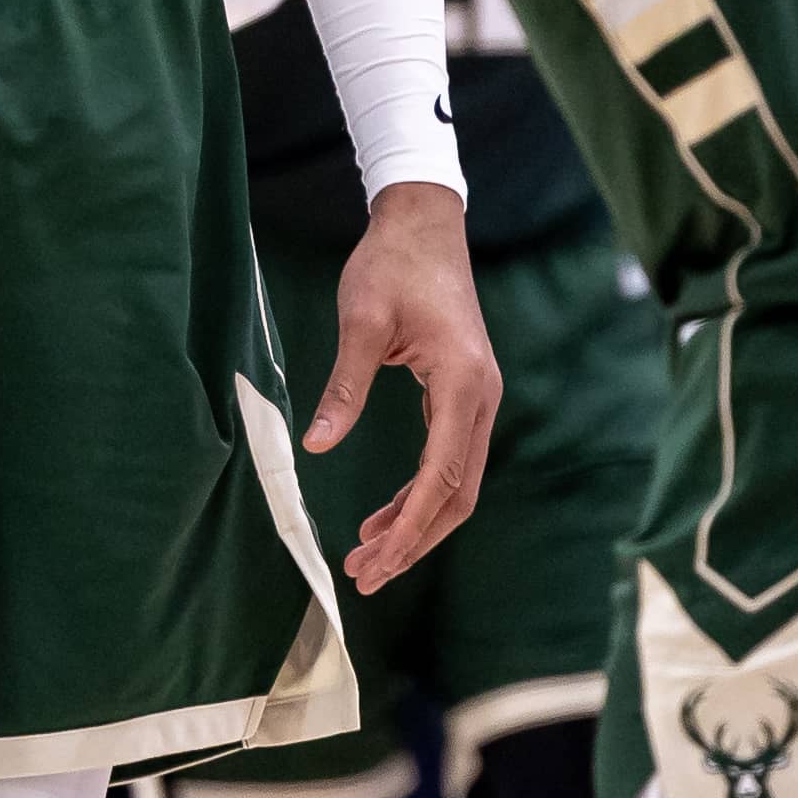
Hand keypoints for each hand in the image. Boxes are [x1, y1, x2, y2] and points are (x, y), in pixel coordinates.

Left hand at [312, 182, 499, 594]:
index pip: (441, 474)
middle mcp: (480, 396)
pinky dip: (419, 494)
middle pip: (457, 493)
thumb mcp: (360, 320)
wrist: (423, 223)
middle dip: (414, 539)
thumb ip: (343, 386)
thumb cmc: (391, 265)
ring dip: (416, 523)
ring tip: (369, 555)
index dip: (411, 523)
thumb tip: (317, 445)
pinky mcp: (463, 394)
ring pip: (456, 483)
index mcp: (461, 381)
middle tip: (366, 574)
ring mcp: (476, 397)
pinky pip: (448, 460)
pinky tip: (385, 515)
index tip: (378, 557)